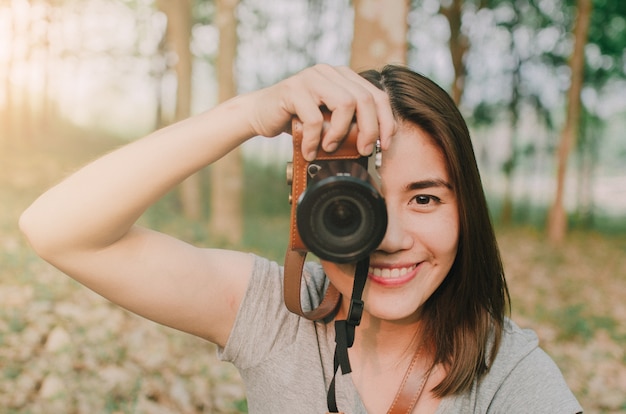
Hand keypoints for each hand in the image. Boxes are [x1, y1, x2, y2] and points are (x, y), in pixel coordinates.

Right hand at [248, 64, 395, 160]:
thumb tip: (373, 146)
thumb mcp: (328, 122)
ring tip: (329, 148)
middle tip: (363, 151)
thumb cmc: (296, 120)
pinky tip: (309, 151)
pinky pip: (315, 118)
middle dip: (369, 130)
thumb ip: (349, 124)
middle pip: (365, 99)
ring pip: (345, 104)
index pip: (377, 95)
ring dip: (341, 133)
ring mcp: (312, 78)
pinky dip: (314, 140)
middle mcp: (330, 72)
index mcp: (343, 77)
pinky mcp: (294, 90)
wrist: (259, 114)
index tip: (384, 145)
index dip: (386, 121)